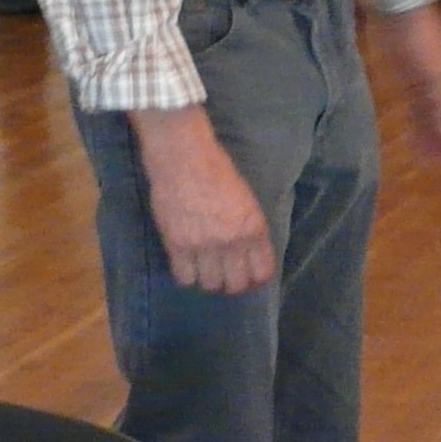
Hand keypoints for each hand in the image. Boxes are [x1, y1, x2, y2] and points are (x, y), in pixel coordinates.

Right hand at [134, 109, 275, 292]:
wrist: (183, 156)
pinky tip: (187, 265)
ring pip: (210, 285)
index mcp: (254, 228)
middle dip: (231, 284)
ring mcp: (204, 245)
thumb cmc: (217, 170)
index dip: (256, 280)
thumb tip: (248, 254)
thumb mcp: (246, 199)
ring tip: (204, 269)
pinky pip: (184, 278)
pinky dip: (187, 275)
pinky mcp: (177, 245)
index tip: (248, 278)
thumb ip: (249, 229)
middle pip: (236, 285)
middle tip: (224, 275)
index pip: (263, 272)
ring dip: (208, 280)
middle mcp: (232, 241)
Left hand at [381, 5, 440, 159]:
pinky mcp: (416, 83)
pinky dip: (420, 126)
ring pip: (439, 118)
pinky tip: (414, 139)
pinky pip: (422, 111)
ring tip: (426, 157)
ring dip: (434, 137)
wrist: (398, 16)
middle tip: (439, 162)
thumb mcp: (436, 74)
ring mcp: (435, 85)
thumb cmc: (423, 44)